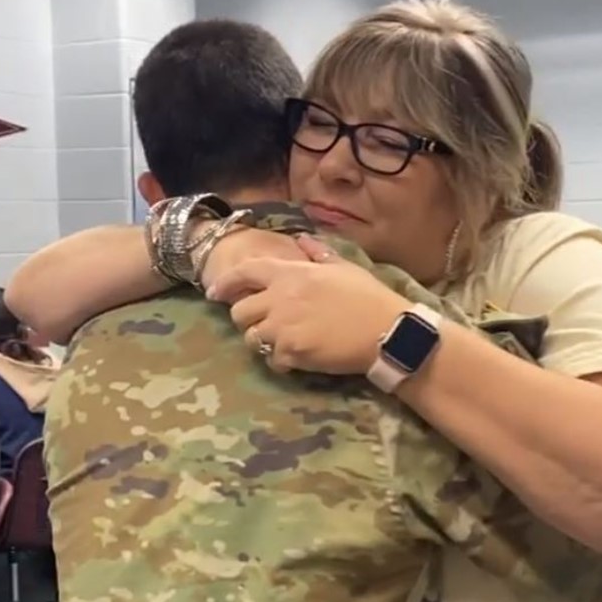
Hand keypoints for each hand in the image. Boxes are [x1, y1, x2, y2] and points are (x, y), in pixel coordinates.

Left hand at [206, 235, 410, 374]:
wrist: (387, 331)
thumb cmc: (368, 296)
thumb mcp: (344, 268)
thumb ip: (318, 254)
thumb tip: (303, 239)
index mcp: (292, 273)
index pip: (245, 272)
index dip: (225, 283)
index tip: (214, 293)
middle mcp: (281, 297)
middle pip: (240, 312)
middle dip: (247, 319)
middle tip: (263, 325)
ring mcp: (284, 326)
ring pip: (252, 338)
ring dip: (262, 342)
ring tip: (280, 343)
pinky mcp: (292, 352)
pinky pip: (271, 360)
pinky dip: (280, 362)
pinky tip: (295, 360)